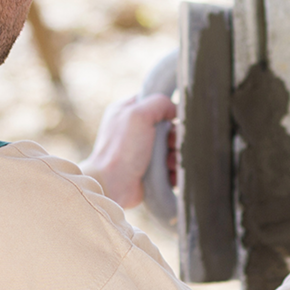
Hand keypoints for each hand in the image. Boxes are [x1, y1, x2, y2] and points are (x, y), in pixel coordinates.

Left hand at [81, 93, 175, 208]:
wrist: (113, 187)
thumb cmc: (122, 150)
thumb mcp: (138, 115)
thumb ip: (158, 103)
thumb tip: (174, 109)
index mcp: (126, 112)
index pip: (153, 102)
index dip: (166, 109)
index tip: (173, 119)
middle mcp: (133, 130)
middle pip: (167, 127)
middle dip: (175, 137)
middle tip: (172, 144)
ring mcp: (141, 151)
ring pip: (171, 148)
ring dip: (176, 155)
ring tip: (170, 162)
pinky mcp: (149, 170)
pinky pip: (170, 167)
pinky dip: (174, 170)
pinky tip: (171, 173)